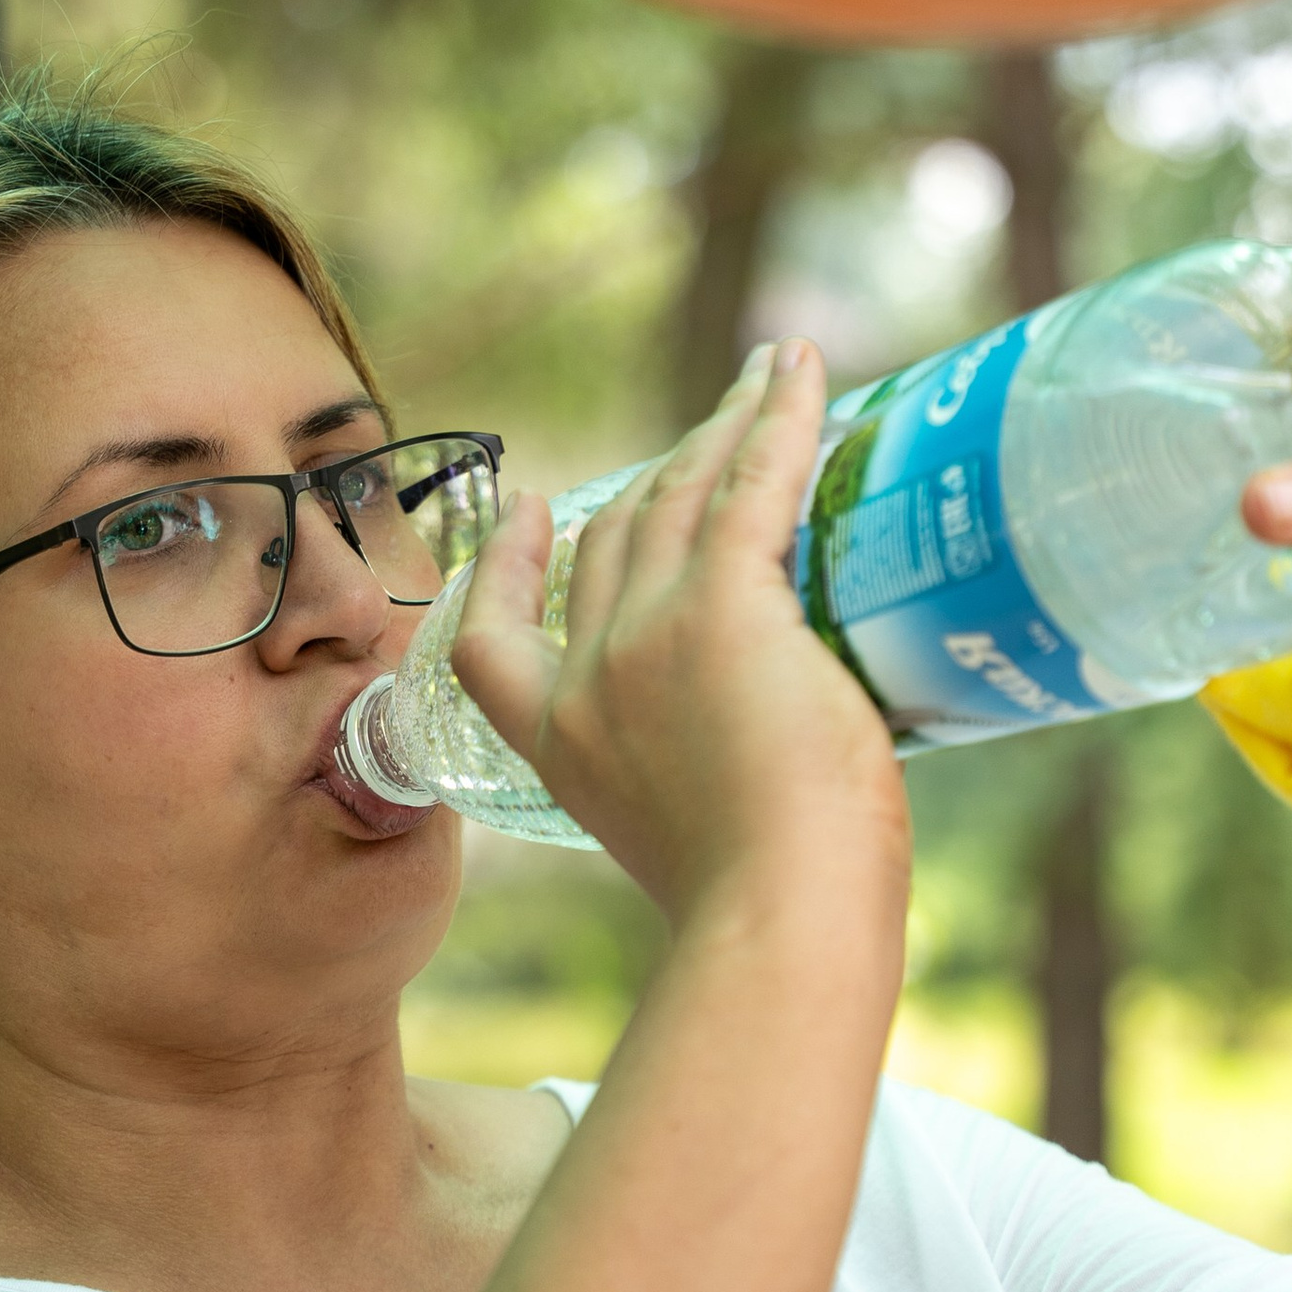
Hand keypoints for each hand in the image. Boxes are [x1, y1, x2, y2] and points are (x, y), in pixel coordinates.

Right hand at [449, 341, 908, 929]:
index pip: (496, 641)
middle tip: (719, 427)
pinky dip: (775, 416)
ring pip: (679, 496)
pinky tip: (795, 370)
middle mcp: (590, 679)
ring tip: (767, 375)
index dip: (507, 566)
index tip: (528, 513)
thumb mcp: (694, 842)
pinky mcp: (726, 608)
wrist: (779, 921)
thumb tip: (781, 775)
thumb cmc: (769, 914)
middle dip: (666, 473)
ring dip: (724, 425)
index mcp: (560, 748)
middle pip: (615, 542)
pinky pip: (749, 484)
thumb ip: (701, 788)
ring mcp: (651, 637)